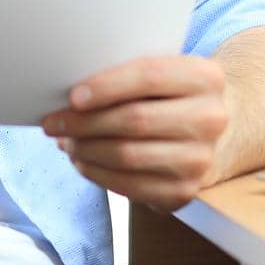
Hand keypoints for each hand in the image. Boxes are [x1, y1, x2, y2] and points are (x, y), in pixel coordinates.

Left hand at [40, 54, 228, 212]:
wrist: (207, 133)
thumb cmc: (168, 95)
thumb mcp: (161, 73)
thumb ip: (127, 74)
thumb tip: (70, 94)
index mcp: (205, 77)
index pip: (149, 76)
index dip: (106, 86)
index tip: (73, 97)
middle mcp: (211, 119)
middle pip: (135, 120)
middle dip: (85, 123)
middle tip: (53, 123)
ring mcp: (200, 159)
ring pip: (128, 155)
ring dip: (85, 149)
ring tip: (64, 141)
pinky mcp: (184, 191)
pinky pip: (129, 186)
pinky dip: (96, 173)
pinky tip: (81, 161)